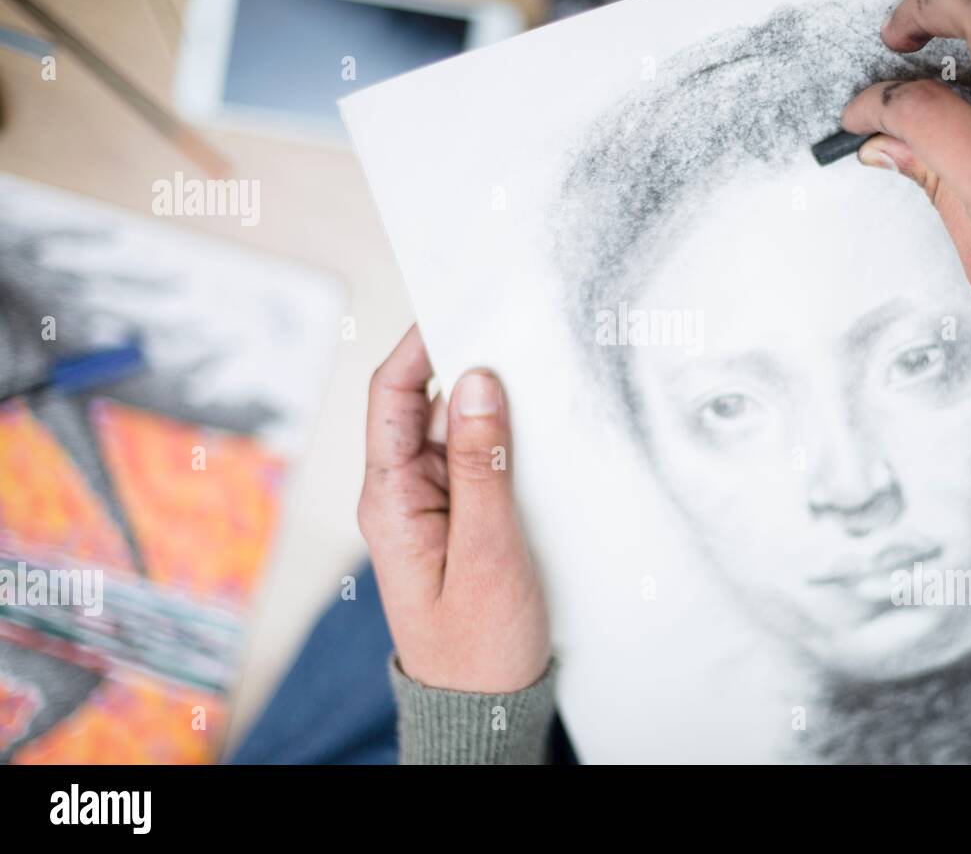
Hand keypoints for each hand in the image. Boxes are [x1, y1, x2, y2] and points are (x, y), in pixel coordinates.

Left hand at [357, 325, 549, 691]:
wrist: (484, 707)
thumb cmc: (478, 643)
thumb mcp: (488, 551)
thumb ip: (482, 464)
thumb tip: (480, 382)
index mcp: (391, 499)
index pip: (393, 397)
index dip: (421, 344)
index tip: (459, 303)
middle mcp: (404, 492)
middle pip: (428, 403)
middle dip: (468, 364)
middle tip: (517, 328)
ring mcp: (432, 504)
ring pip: (459, 429)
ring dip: (494, 404)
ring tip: (540, 372)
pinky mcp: (461, 517)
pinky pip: (478, 461)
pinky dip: (505, 439)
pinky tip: (539, 427)